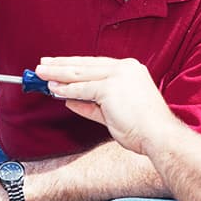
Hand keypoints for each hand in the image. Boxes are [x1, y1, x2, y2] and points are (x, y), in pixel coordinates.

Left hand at [35, 57, 175, 154]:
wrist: (159, 135)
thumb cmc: (143, 128)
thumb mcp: (113, 113)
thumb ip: (92, 105)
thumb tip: (69, 100)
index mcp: (130, 70)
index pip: (95, 65)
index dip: (75, 65)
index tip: (58, 65)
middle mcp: (125, 68)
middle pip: (85, 64)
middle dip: (61, 64)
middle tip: (43, 64)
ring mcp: (118, 76)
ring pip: (81, 73)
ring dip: (58, 74)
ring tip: (41, 74)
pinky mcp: (111, 87)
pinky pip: (82, 88)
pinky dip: (66, 89)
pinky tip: (53, 89)